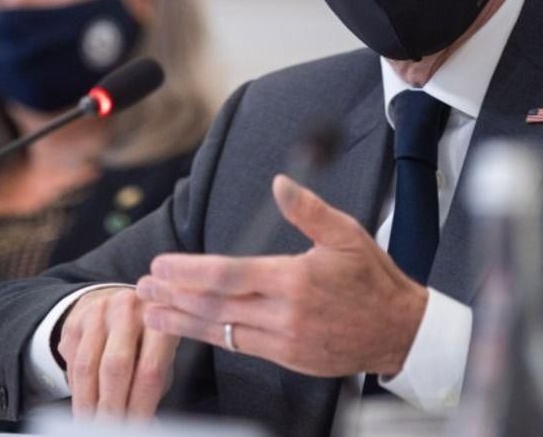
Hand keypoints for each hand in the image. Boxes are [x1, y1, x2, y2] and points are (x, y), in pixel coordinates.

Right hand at [56, 286, 179, 419]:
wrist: (116, 302)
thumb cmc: (145, 338)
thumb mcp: (160, 355)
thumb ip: (154, 385)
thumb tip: (150, 425)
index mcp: (158, 319)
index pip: (149, 370)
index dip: (141, 406)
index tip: (138, 428)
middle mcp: (127, 309)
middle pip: (115, 367)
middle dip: (111, 407)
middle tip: (111, 430)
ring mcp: (98, 312)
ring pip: (87, 367)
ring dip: (88, 404)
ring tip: (92, 425)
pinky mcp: (74, 322)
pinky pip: (71, 364)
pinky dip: (76, 391)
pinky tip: (85, 406)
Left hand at [137, 174, 427, 377]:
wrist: (400, 332)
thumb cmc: (373, 279)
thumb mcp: (347, 234)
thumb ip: (308, 210)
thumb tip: (279, 184)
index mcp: (295, 279)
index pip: (229, 275)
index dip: (190, 272)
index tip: (161, 267)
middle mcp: (285, 314)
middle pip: (216, 305)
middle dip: (173, 297)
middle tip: (142, 289)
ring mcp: (284, 341)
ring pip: (222, 330)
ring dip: (181, 321)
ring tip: (150, 314)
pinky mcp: (287, 358)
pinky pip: (239, 346)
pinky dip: (210, 336)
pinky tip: (189, 329)